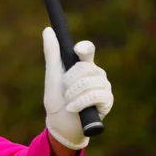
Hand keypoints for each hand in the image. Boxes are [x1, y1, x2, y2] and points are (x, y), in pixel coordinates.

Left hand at [42, 27, 113, 149]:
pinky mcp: (108, 100)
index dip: (84, 48)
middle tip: (65, 92)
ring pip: (88, 82)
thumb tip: (48, 30)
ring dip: (72, 94)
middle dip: (68, 81)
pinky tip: (73, 108)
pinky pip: (94, 95)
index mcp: (82, 65)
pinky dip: (79, 103)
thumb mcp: (52, 76)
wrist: (61, 125)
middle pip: (84, 68)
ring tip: (68, 102)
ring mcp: (103, 86)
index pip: (87, 50)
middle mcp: (96, 73)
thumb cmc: (56, 100)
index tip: (78, 49)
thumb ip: (52, 53)